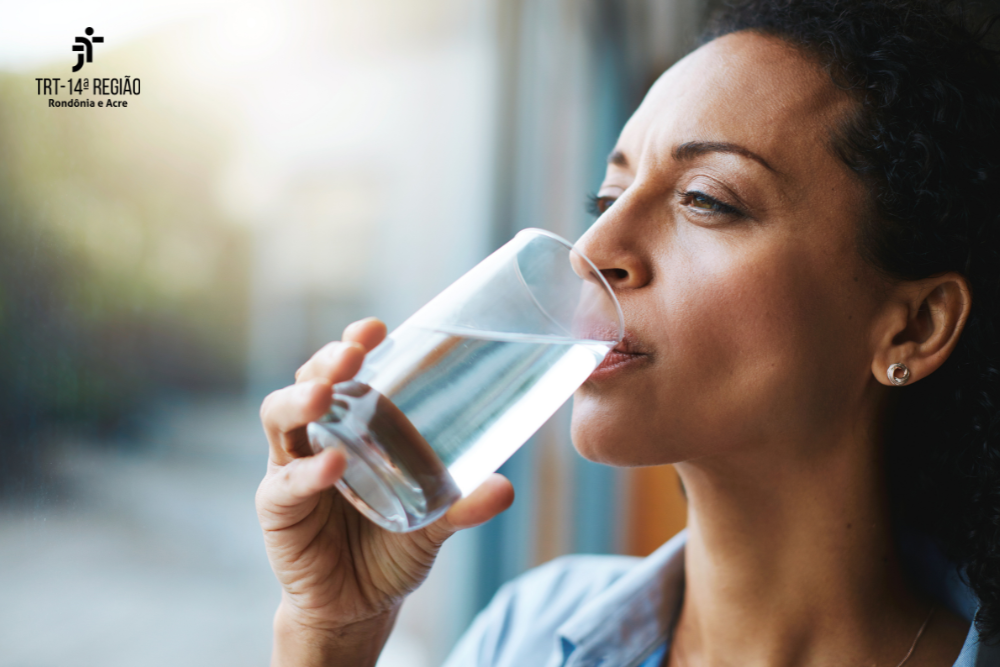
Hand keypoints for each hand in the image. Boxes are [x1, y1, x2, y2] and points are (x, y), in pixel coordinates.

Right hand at [257, 317, 514, 665]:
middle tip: (353, 354)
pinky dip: (307, 473)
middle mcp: (317, 437)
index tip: (378, 328)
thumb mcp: (434, 522)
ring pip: (279, 419)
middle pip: (308, 382)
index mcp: (352, 426)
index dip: (354, 344)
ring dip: (301, 400)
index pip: (346, 372)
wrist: (359, 607)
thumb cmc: (392, 549)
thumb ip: (463, 504)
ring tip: (327, 394)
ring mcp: (290, 468)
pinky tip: (332, 467)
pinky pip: (285, 484)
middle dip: (327, 362)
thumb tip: (506, 487)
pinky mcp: (277, 508)